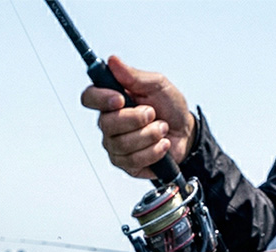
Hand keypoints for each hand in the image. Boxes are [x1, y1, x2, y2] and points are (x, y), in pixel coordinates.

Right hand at [80, 56, 195, 178]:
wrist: (185, 132)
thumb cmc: (169, 106)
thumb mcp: (157, 84)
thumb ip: (134, 75)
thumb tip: (113, 61)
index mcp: (112, 100)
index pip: (90, 97)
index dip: (100, 98)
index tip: (120, 99)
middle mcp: (109, 124)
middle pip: (107, 124)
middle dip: (135, 119)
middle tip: (153, 114)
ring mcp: (115, 146)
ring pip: (122, 144)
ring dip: (149, 135)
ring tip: (162, 128)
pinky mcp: (126, 165)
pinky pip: (134, 160)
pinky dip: (154, 151)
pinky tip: (162, 144)